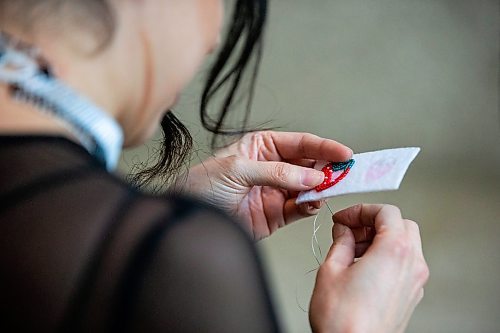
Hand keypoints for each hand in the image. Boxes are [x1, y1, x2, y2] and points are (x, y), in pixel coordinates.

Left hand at [181, 131, 351, 239]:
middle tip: (344, 173)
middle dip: (327, 168)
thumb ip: (277, 173)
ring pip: (308, 187)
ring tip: (329, 189)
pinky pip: (301, 208)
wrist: (189, 219)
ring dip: (321, 189)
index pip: (299, 143)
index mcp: (261, 147)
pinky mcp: (276, 215)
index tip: (344, 153)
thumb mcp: (238, 170)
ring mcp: (275, 191)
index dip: (323, 147)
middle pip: (309, 164)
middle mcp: (272, 168)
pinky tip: (313, 203)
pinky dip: (310, 206)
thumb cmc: (202, 186)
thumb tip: (311, 176)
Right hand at [309, 204, 428, 332]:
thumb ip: (341, 242)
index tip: (344, 219)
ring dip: (380, 239)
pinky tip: (362, 267)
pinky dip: (386, 256)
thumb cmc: (343, 320)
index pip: (386, 212)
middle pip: (401, 225)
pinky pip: (404, 264)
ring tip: (352, 250)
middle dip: (373, 223)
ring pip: (405, 244)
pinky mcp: (411, 296)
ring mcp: (414, 282)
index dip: (361, 210)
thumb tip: (344, 230)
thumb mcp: (332, 269)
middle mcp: (411, 264)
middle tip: (349, 230)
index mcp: (394, 251)